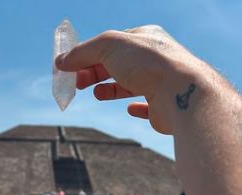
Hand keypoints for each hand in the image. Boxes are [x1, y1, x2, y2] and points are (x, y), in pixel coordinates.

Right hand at [55, 25, 207, 133]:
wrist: (180, 92)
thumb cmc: (147, 62)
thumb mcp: (108, 46)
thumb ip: (83, 52)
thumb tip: (61, 62)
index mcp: (145, 38)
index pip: (111, 44)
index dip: (89, 54)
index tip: (70, 67)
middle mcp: (156, 59)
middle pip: (117, 65)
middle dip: (95, 72)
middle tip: (78, 83)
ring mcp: (162, 83)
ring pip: (132, 84)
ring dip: (111, 89)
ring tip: (97, 94)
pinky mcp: (165, 106)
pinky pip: (150, 106)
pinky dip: (137, 107)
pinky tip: (130, 109)